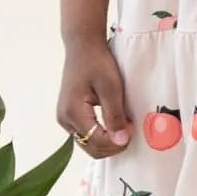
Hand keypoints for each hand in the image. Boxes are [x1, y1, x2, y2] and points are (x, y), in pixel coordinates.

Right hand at [57, 41, 131, 158]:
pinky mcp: (68, 116)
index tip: (132, 128)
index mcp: (73, 112)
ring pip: (88, 144)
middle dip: (113, 145)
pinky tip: (112, 124)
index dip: (118, 141)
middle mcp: (64, 119)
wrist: (82, 46)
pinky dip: (100, 135)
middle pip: (91, 148)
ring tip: (123, 126)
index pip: (97, 142)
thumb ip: (114, 116)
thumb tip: (120, 141)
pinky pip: (85, 135)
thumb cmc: (97, 62)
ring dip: (107, 141)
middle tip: (129, 130)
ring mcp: (64, 119)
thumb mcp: (111, 87)